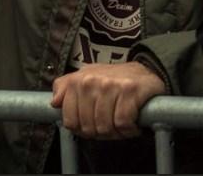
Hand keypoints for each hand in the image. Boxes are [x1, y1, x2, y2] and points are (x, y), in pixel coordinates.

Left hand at [50, 61, 165, 138]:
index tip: (91, 125)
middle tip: (110, 126)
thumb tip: (55, 102)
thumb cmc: (115, 78)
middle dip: (100, 133)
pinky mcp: (130, 90)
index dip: (81, 129)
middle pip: (88, 127)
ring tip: (121, 125)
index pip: (70, 120)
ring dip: (116, 133)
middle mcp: (92, 81)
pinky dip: (128, 129)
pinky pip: (123, 123)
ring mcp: (111, 85)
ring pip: (105, 127)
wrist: (147, 70)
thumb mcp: (86, 76)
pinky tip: (132, 124)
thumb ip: (66, 87)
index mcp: (78, 80)